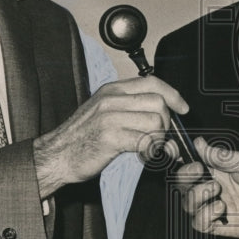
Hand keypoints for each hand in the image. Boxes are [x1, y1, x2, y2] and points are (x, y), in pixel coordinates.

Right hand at [33, 77, 187, 197]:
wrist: (56, 155)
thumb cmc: (81, 137)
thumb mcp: (103, 111)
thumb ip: (129, 106)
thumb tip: (161, 111)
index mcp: (112, 90)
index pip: (152, 82)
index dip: (173, 95)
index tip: (182, 108)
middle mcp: (111, 100)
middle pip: (158, 102)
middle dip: (166, 122)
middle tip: (159, 136)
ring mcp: (110, 118)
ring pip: (155, 122)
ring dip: (159, 139)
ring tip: (148, 147)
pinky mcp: (110, 138)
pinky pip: (145, 141)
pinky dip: (150, 151)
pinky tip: (142, 155)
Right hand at [177, 138, 238, 238]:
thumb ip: (223, 156)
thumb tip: (199, 143)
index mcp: (219, 168)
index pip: (190, 162)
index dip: (177, 157)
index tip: (171, 149)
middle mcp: (215, 187)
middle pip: (182, 184)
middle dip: (184, 177)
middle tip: (200, 171)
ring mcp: (217, 206)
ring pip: (187, 205)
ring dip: (195, 196)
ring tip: (215, 191)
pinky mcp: (223, 225)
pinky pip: (199, 224)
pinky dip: (203, 216)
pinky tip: (220, 208)